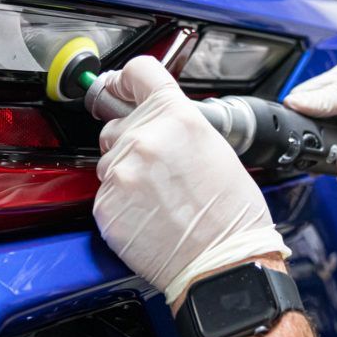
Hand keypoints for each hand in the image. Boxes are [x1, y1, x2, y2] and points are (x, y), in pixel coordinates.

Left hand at [93, 57, 290, 304]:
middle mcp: (146, 138)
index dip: (127, 79)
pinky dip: (121, 205)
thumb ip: (180, 127)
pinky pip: (104, 195)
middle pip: (116, 125)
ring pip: (109, 163)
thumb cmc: (231, 216)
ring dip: (126, 176)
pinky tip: (148, 216)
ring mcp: (122, 172)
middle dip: (131, 143)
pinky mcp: (106, 205)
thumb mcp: (216, 150)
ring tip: (159, 199)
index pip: (138, 71)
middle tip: (160, 170)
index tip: (120, 86)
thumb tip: (161, 123)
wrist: (222, 264)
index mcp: (178, 118)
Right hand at [283, 55, 336, 175]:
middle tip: (298, 142)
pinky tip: (317, 131)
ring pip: (312, 95)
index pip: (330, 92)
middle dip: (303, 116)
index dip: (308, 107)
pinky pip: (319, 100)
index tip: (289, 117)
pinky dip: (315, 115)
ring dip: (307, 116)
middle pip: (312, 91)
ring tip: (308, 140)